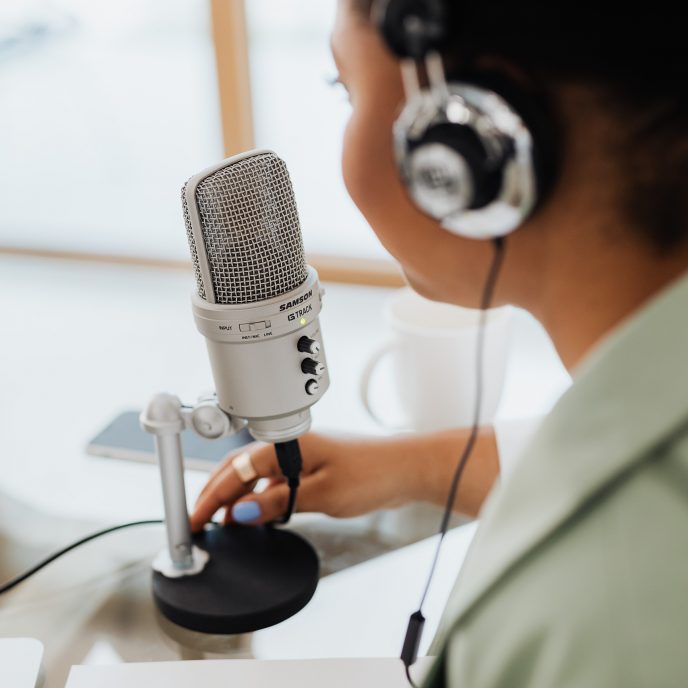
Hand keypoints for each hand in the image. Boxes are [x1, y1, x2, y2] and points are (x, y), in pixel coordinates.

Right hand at [189, 433, 416, 529]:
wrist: (404, 469)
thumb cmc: (372, 473)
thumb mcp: (322, 494)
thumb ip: (279, 502)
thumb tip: (244, 513)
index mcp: (287, 444)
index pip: (236, 470)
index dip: (212, 496)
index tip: (197, 518)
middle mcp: (289, 446)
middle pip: (239, 468)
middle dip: (216, 494)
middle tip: (200, 521)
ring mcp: (300, 456)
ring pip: (255, 475)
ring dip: (237, 498)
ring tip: (223, 524)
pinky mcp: (310, 468)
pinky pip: (273, 481)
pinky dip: (259, 498)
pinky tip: (256, 515)